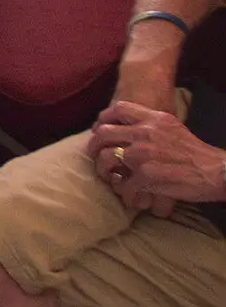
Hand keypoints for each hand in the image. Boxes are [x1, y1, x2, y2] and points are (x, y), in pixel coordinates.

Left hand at [87, 100, 225, 213]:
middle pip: (103, 133)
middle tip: (97, 158)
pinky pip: (124, 184)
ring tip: (111, 179)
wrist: (218, 172)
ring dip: (105, 172)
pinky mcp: (148, 174)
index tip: (99, 131)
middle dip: (94, 147)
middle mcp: (146, 132)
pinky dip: (125, 193)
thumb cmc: (195, 153)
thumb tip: (124, 130)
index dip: (103, 119)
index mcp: (154, 119)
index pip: (118, 108)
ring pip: (107, 159)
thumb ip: (149, 126)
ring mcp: (145, 153)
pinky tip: (131, 198)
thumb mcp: (172, 129)